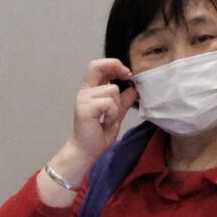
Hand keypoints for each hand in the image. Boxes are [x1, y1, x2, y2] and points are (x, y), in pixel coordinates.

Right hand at [56, 57, 138, 180]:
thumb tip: (133, 90)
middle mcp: (85, 93)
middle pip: (97, 66)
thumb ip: (122, 102)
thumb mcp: (115, 116)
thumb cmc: (97, 136)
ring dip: (117, 106)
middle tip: (128, 76)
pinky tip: (106, 123)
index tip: (127, 73)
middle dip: (115, 67)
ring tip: (110, 119)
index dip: (112, 64)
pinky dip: (113, 114)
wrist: (86, 153)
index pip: (96, 67)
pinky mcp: (86, 109)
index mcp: (90, 92)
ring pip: (112, 90)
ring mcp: (84, 100)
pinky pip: (109, 104)